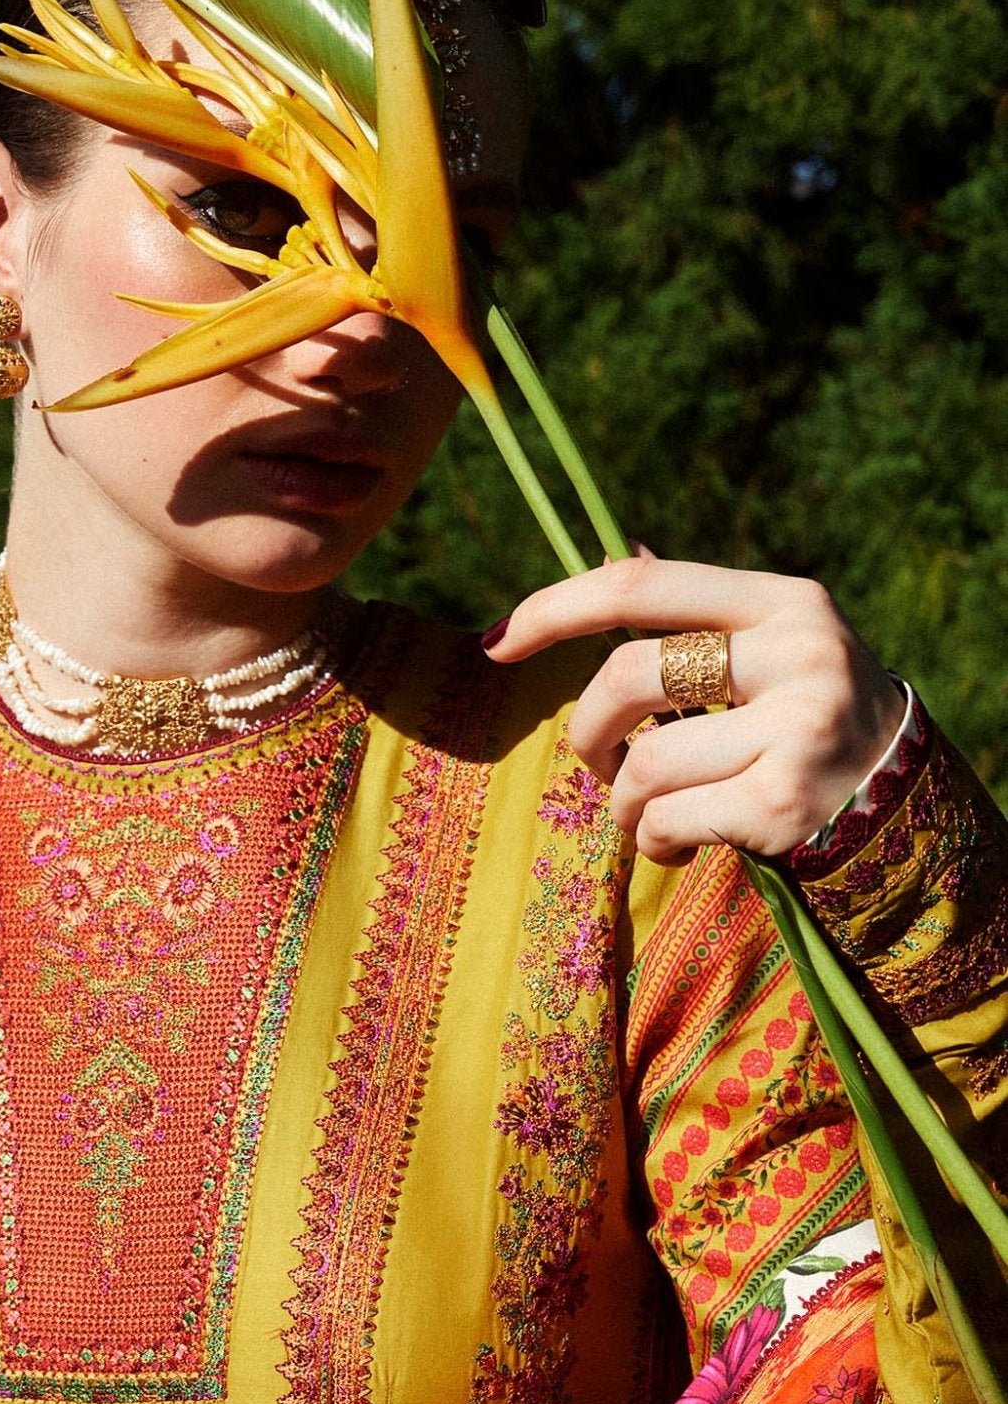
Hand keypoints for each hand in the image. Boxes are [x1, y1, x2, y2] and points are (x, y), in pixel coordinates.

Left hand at [484, 553, 906, 863]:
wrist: (906, 808)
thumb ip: (697, 613)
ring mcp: (797, 731)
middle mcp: (799, 656)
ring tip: (648, 816)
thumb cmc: (815, 720)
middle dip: (589, 730)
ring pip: (644, 764)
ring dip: (623, 804)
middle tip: (600, 761)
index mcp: (785, 603)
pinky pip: (667, 821)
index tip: (497, 642)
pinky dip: (652, 843)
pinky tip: (678, 846)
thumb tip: (612, 557)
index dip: (556, 608)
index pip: (642, 587)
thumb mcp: (775, 649)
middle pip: (629, 676)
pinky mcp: (784, 804)